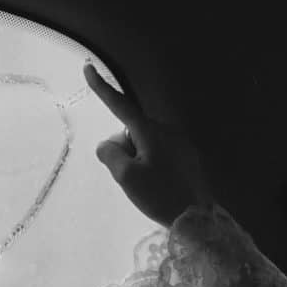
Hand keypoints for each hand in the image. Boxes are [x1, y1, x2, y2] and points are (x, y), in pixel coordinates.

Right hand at [84, 62, 209, 225]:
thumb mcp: (126, 177)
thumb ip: (109, 153)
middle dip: (124, 148)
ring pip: (145, 144)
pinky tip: (160, 187)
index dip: (102, 88)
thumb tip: (109, 144)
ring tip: (148, 186)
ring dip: (139, 159)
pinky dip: (152, 165)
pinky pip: (160, 153)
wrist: (197, 218)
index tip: (89, 68)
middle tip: (131, 178)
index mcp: (150, 131)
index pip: (120, 105)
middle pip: (131, 131)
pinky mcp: (188, 156)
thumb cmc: (159, 195)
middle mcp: (167, 130)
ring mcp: (180, 143)